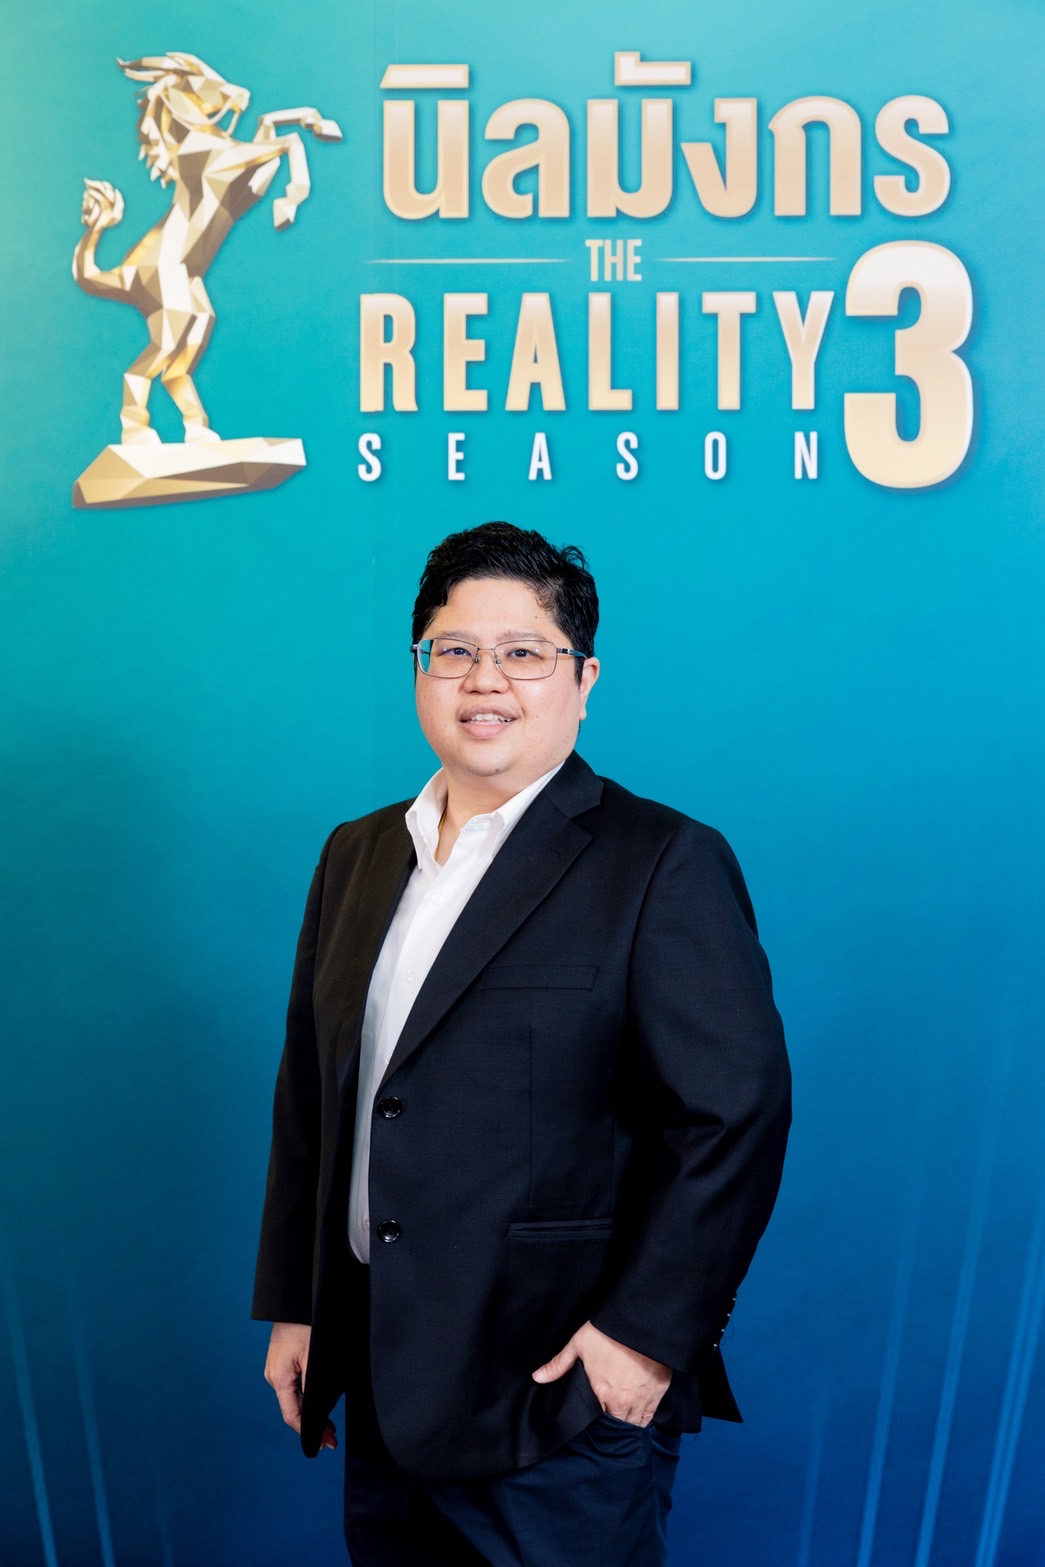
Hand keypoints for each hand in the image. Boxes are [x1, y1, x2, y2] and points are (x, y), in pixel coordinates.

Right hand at [264, 1322, 336, 1449]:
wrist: (293, 1301)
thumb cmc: (304, 1325)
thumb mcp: (314, 1358)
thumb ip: (313, 1387)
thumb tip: (317, 1413)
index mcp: (280, 1379)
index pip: (293, 1416)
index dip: (310, 1432)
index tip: (325, 1444)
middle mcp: (274, 1377)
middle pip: (292, 1410)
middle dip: (312, 1426)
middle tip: (331, 1439)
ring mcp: (276, 1370)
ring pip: (293, 1399)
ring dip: (309, 1413)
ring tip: (328, 1427)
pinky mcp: (281, 1363)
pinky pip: (293, 1387)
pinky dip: (305, 1399)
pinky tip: (316, 1404)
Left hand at [531, 1321, 671, 1427]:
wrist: (641, 1320)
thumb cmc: (608, 1332)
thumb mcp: (578, 1345)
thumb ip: (559, 1365)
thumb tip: (537, 1377)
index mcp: (604, 1394)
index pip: (602, 1424)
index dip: (599, 1425)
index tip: (596, 1421)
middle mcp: (625, 1402)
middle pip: (621, 1427)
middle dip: (616, 1427)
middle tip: (610, 1420)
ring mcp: (645, 1397)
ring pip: (639, 1423)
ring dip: (631, 1422)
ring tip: (624, 1417)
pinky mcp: (661, 1389)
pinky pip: (653, 1412)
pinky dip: (646, 1413)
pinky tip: (640, 1407)